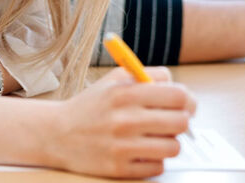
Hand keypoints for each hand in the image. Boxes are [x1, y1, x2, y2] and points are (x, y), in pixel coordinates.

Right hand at [40, 66, 195, 178]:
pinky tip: (143, 150)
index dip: (187, 100)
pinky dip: (155, 159)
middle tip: (173, 121)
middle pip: (181, 122)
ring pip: (173, 147)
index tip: (185, 104)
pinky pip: (157, 166)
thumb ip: (150, 76)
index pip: (178, 96)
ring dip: (169, 142)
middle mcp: (125, 119)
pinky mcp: (119, 168)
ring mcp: (122, 146)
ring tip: (157, 137)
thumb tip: (182, 90)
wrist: (56, 133)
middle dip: (182, 121)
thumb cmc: (91, 105)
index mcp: (126, 93)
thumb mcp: (116, 79)